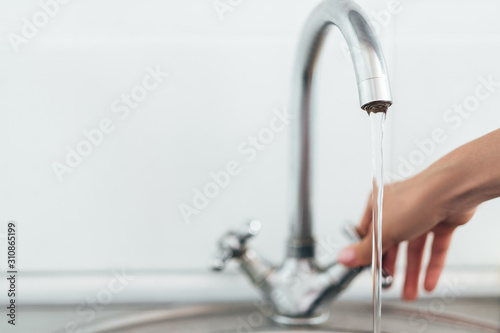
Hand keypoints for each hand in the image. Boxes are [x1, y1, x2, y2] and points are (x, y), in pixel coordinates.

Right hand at [338, 178, 476, 299]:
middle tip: (388, 284)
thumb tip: (344, 258)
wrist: (451, 191)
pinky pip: (433, 249)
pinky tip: (427, 282)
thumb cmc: (415, 199)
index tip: (367, 271)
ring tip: (409, 292)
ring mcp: (419, 215)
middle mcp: (398, 209)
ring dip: (411, 273)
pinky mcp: (440, 222)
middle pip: (391, 244)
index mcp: (378, 204)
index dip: (367, 254)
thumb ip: (364, 249)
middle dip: (391, 268)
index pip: (367, 234)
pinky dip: (431, 267)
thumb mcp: (382, 230)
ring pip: (412, 250)